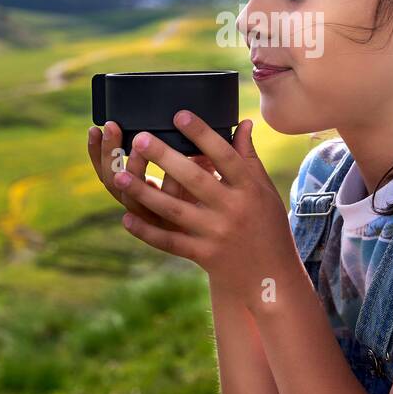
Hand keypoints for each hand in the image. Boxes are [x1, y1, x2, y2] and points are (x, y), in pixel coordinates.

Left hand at [110, 111, 302, 307]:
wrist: (272, 278)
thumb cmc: (268, 226)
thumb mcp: (264, 191)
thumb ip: (249, 158)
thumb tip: (245, 122)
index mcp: (249, 189)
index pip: (225, 156)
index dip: (203, 134)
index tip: (179, 115)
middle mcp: (233, 210)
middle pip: (195, 180)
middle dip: (165, 158)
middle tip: (140, 138)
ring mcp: (217, 234)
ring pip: (175, 211)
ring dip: (146, 193)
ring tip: (120, 175)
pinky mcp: (204, 256)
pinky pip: (171, 243)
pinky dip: (147, 232)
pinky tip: (126, 218)